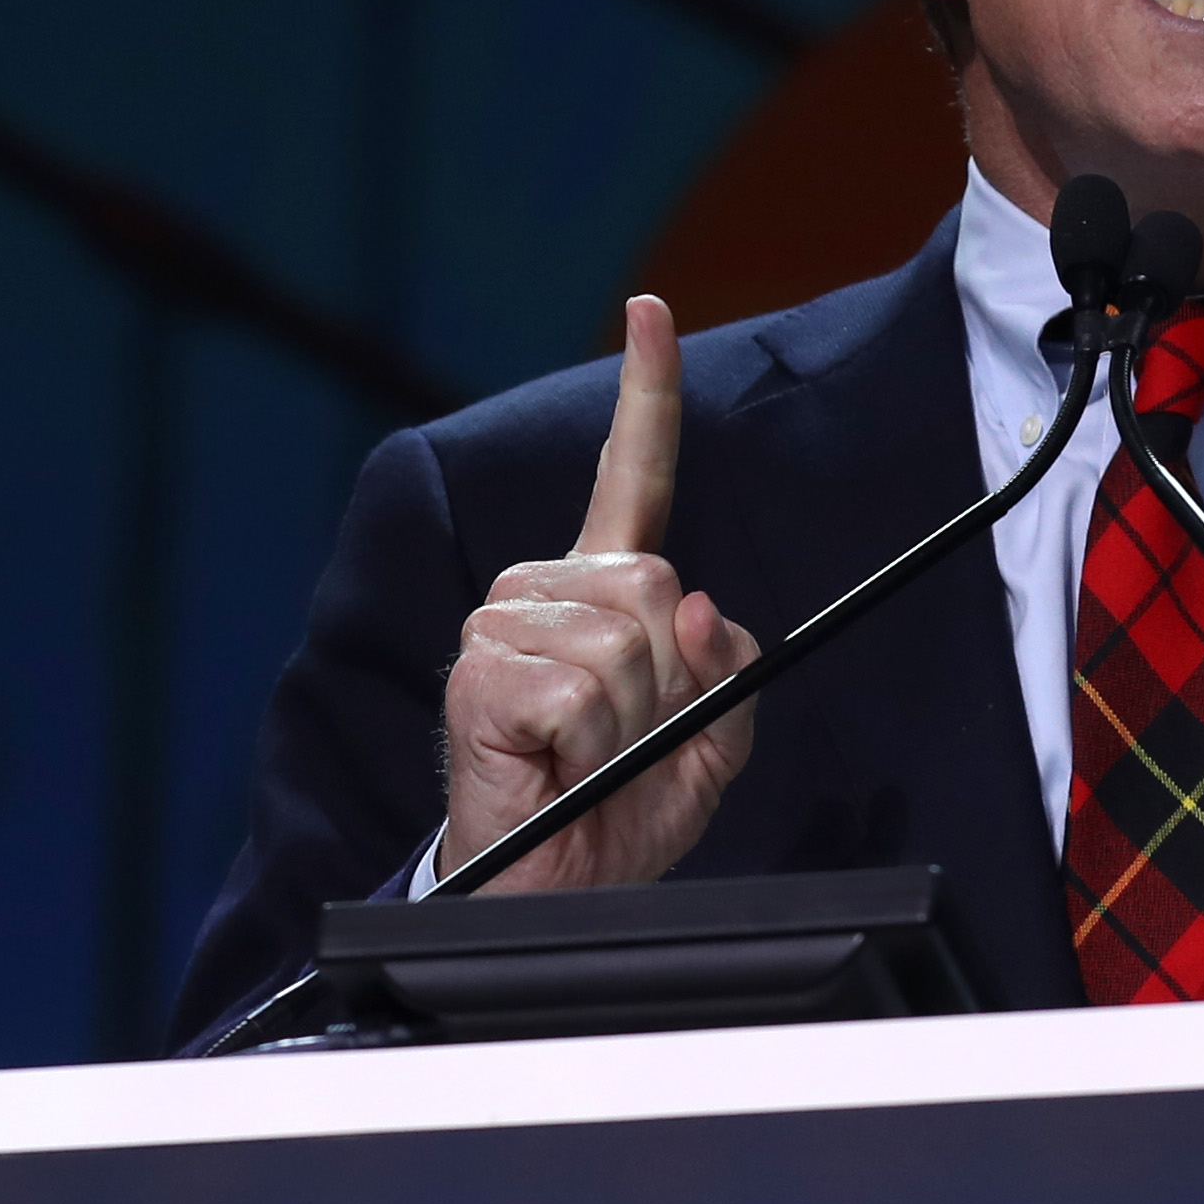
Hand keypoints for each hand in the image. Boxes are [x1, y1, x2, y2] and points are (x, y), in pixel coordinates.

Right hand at [435, 297, 762, 891]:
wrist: (558, 890)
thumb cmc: (618, 814)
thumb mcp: (709, 741)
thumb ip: (727, 669)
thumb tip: (698, 607)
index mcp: (601, 591)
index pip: (630, 475)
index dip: (644, 394)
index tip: (650, 313)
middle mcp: (543, 593)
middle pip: (652, 581)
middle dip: (666, 676)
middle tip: (624, 740)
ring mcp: (501, 628)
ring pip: (619, 642)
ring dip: (626, 721)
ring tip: (586, 760)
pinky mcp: (476, 676)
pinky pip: (578, 691)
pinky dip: (586, 747)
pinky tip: (553, 765)